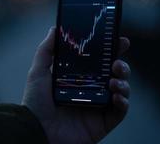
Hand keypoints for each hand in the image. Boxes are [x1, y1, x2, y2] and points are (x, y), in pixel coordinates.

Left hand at [22, 27, 130, 143]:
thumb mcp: (38, 72)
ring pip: (121, 90)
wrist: (36, 130)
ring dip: (124, 82)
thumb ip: (46, 50)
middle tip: (116, 63)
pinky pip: (120, 111)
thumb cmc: (35, 102)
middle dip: (121, 65)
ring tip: (114, 80)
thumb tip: (54, 29)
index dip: (111, 50)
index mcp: (79, 78)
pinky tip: (116, 96)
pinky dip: (123, 102)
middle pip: (114, 74)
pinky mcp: (103, 122)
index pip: (99, 62)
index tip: (119, 40)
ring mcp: (98, 105)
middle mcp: (91, 90)